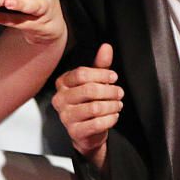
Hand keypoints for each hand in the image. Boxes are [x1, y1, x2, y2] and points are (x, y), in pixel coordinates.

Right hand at [52, 44, 122, 169]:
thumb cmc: (90, 102)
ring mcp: (65, 117)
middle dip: (109, 91)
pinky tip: (114, 115)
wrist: (87, 132)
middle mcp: (60, 99)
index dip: (101, 74)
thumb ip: (100, 65)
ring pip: (95, 108)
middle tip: (119, 92)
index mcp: (62, 83)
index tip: (113, 77)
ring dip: (112, 105)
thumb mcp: (94, 81)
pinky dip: (110, 119)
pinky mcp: (74, 132)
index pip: (81, 74)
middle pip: (89, 90)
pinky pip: (97, 124)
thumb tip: (106, 47)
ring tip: (118, 104)